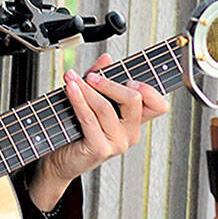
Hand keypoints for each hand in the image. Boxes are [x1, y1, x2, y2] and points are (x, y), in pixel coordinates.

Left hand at [28, 53, 169, 211]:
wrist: (58, 159)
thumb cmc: (75, 131)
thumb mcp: (91, 99)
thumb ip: (100, 78)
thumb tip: (106, 58)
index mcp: (133, 121)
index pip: (159, 106)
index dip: (150, 90)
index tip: (130, 78)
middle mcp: (130, 133)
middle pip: (134, 99)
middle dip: (110, 83)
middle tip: (91, 76)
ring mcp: (117, 143)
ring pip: (106, 107)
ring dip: (87, 89)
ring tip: (72, 79)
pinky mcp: (100, 149)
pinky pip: (90, 118)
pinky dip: (78, 100)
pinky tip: (70, 89)